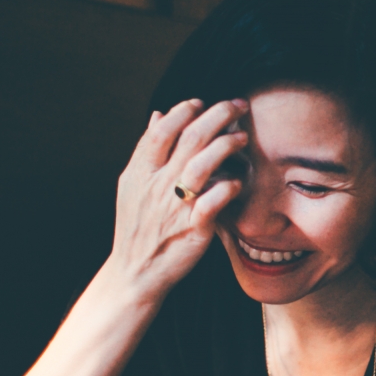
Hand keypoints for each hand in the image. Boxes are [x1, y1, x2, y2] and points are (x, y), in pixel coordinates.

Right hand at [106, 97, 249, 301]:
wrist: (134, 274)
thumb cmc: (138, 227)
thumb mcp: (132, 186)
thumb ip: (147, 151)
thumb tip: (158, 115)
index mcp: (139, 174)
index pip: (161, 132)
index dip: (182, 112)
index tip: (201, 102)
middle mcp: (156, 187)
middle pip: (188, 140)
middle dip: (216, 116)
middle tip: (238, 104)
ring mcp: (174, 208)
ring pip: (200, 166)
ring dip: (225, 146)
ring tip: (243, 136)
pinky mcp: (193, 229)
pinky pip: (211, 203)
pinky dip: (226, 188)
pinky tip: (238, 180)